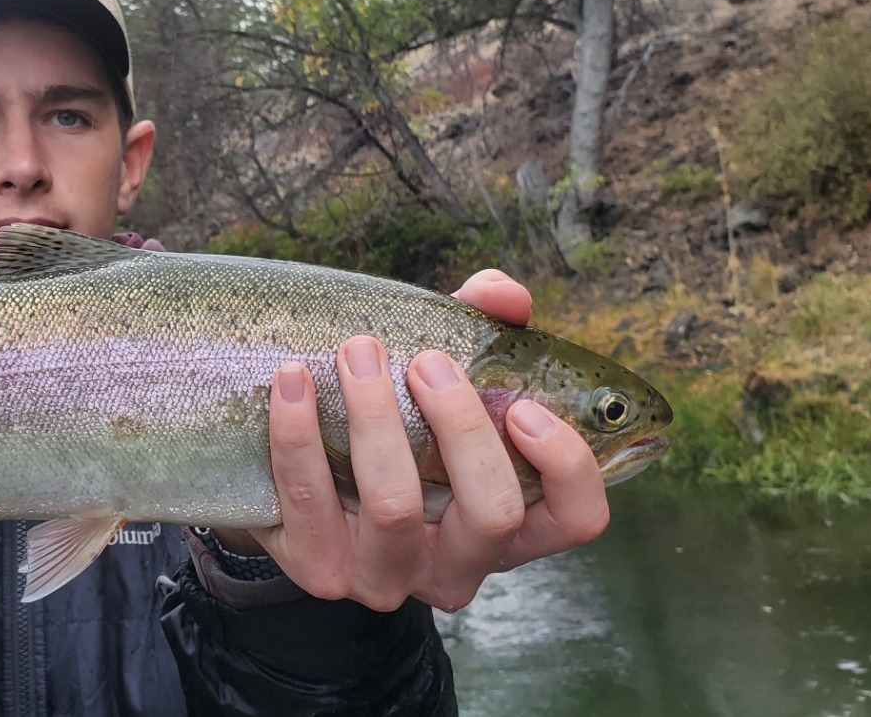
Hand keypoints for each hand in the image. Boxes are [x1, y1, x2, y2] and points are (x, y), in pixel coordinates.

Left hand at [227, 270, 610, 611]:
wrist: (298, 485)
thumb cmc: (397, 425)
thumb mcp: (446, 380)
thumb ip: (483, 328)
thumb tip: (502, 295)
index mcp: (510, 525)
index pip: (577, 517)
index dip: (565, 464)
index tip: (524, 404)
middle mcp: (458, 566)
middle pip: (493, 511)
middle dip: (463, 424)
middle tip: (427, 360)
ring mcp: (388, 576)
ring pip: (395, 506)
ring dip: (376, 415)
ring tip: (357, 351)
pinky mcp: (319, 569)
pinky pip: (309, 500)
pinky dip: (298, 432)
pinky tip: (292, 379)